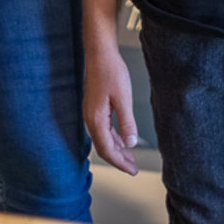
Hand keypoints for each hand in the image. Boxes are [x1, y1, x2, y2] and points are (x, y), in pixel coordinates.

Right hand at [83, 44, 140, 175]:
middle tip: (133, 168)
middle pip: (104, 147)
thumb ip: (127, 123)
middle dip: (119, 159)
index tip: (132, 170)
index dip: (120, 163)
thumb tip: (131, 144)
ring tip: (130, 157)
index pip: (107, 150)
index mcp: (96, 120)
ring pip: (104, 139)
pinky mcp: (95, 107)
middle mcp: (90, 119)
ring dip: (117, 149)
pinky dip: (114, 138)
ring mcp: (91, 113)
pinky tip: (123, 139)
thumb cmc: (111, 71)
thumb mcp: (123, 98)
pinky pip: (104, 129)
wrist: (100, 53)